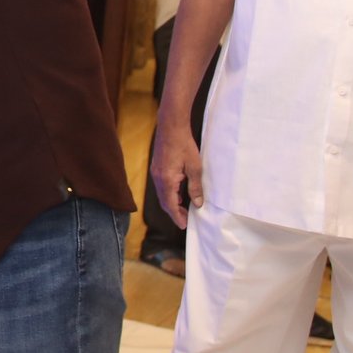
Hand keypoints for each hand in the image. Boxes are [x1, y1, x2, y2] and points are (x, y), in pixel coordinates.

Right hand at [148, 116, 203, 231]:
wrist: (171, 127)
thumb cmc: (184, 146)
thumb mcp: (195, 168)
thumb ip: (195, 187)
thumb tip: (198, 203)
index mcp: (167, 180)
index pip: (170, 205)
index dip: (177, 216)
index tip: (184, 225)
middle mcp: (158, 179)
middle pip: (164, 202)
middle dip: (174, 212)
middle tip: (185, 219)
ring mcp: (155, 173)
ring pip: (161, 194)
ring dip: (171, 203)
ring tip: (184, 208)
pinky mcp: (156, 168)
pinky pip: (161, 187)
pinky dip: (168, 194)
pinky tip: (177, 193)